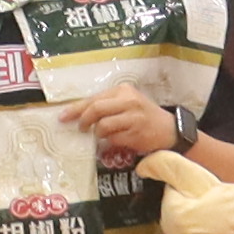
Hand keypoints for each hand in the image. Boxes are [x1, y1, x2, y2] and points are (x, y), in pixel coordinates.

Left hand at [66, 91, 183, 163]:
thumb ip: (106, 106)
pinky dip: (107, 142)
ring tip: (99, 136)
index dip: (75, 109)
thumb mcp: (126, 104)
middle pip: (95, 109)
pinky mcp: (136, 133)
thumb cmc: (143, 116)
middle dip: (83, 120)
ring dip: (97, 134)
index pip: (93, 98)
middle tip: (80, 129)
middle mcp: (128, 101)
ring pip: (102, 125)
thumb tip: (78, 115)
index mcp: (123, 91)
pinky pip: (113, 139)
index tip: (62, 117)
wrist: (170, 129)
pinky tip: (110, 142)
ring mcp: (133, 117)